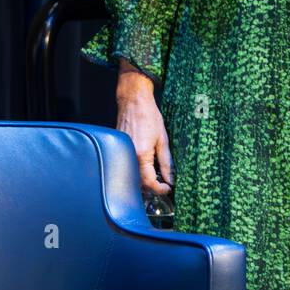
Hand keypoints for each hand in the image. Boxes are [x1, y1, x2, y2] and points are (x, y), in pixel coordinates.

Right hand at [116, 68, 173, 195]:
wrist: (133, 101)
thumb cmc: (149, 116)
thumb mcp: (163, 140)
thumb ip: (166, 162)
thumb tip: (171, 178)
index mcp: (141, 155)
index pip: (149, 183)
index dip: (160, 189)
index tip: (168, 188)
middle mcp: (128, 156)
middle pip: (139, 183)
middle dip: (152, 187)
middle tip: (165, 184)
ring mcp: (121, 153)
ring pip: (132, 176)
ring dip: (144, 181)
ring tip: (157, 176)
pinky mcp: (118, 149)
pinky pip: (127, 166)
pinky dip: (137, 171)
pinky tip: (146, 166)